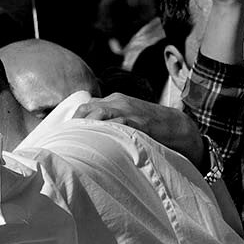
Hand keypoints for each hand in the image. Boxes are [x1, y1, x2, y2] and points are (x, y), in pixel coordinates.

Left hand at [73, 94, 205, 170]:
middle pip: (89, 107)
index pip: (87, 105)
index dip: (74, 119)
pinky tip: (98, 142)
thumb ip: (109, 121)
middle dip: (76, 122)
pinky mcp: (140, 122)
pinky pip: (120, 123)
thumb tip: (87, 135)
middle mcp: (119, 102)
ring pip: (100, 113)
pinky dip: (108, 130)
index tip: (65, 134)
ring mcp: (129, 111)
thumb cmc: (148, 125)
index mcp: (115, 100)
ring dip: (87, 126)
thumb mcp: (127, 117)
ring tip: (77, 141)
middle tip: (67, 140)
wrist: (178, 126)